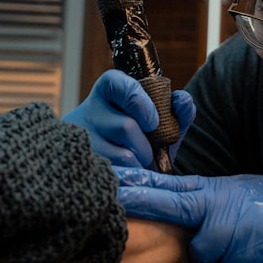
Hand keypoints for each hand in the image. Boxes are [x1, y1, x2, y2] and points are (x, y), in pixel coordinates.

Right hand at [65, 70, 195, 167]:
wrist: (115, 168)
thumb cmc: (142, 139)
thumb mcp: (161, 123)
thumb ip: (178, 110)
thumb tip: (181, 100)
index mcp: (110, 90)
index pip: (119, 85)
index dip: (139, 103)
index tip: (152, 122)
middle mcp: (89, 110)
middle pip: (126, 126)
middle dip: (146, 146)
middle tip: (149, 154)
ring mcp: (80, 137)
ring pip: (122, 154)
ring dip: (140, 165)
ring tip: (138, 166)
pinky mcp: (80, 164)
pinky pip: (115, 175)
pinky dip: (130, 178)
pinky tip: (128, 176)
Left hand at [114, 168, 262, 262]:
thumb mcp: (241, 195)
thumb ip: (211, 204)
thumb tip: (185, 219)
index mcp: (217, 189)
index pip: (170, 185)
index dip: (140, 182)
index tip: (113, 178)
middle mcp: (220, 202)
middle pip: (171, 204)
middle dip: (141, 201)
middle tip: (113, 197)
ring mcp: (232, 223)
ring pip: (202, 251)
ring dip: (218, 257)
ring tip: (247, 245)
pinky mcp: (245, 246)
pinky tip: (259, 252)